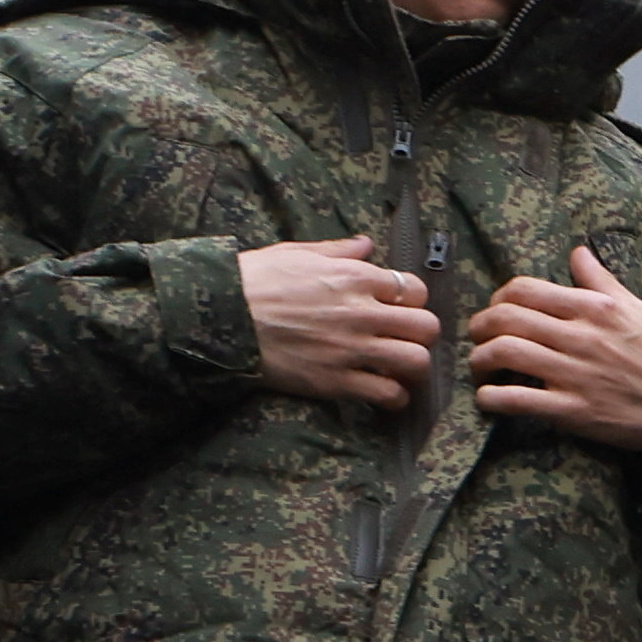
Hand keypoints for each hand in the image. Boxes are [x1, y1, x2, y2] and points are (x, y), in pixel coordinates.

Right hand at [242, 235, 439, 412]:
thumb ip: (337, 250)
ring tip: (397, 368)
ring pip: (416, 361)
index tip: (397, 308)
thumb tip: (366, 244)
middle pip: (426, 326)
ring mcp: (350, 348)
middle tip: (403, 339)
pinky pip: (387, 393)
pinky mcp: (334, 380)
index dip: (411, 301)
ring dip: (412, 367)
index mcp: (354, 277)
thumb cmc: (250, 281)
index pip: (415, 289)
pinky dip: (393, 397)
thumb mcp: (294, 253)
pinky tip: (383, 392)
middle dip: (419, 334)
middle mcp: (360, 312)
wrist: (216, 317)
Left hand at [465, 245, 641, 454]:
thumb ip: (601, 281)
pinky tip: (490, 398)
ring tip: (483, 368)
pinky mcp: (573, 410)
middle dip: (479, 327)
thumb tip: (578, 252)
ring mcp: (575, 374)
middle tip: (480, 339)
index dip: (499, 298)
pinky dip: (491, 398)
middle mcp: (581, 337)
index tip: (498, 312)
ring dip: (480, 360)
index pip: (525, 289)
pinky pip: (516, 400)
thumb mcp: (637, 310)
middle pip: (505, 318)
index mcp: (594, 309)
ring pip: (503, 353)